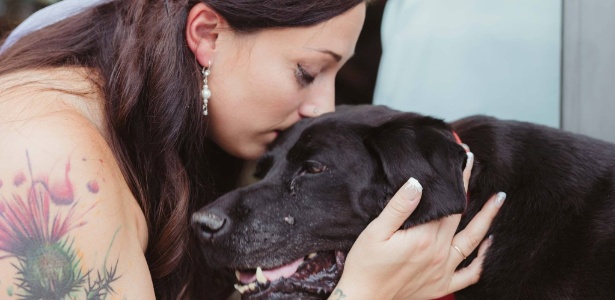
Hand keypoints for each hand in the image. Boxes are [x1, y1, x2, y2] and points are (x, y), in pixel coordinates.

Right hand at [332, 151, 504, 299]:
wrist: (363, 297)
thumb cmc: (365, 264)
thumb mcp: (375, 231)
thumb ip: (399, 207)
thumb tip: (417, 183)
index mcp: (423, 237)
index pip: (446, 203)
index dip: (456, 180)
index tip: (464, 159)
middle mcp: (439, 253)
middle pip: (460, 216)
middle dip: (468, 189)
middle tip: (475, 167)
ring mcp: (443, 270)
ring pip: (473, 241)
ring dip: (487, 219)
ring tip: (498, 200)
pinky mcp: (441, 285)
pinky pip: (470, 275)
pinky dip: (483, 260)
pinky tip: (489, 245)